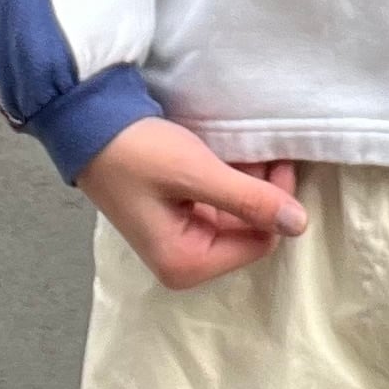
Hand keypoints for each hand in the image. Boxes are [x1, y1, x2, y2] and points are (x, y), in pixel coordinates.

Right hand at [76, 118, 306, 290]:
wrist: (88, 124)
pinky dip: (228, 178)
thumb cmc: (138, 152)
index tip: (276, 158)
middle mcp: (184, 261)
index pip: (260, 242)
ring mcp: (178, 239)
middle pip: (249, 230)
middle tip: (262, 147)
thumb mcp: (196, 173)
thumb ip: (249, 199)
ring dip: (246, 180)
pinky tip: (228, 152)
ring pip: (236, 213)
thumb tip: (300, 225)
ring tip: (244, 145)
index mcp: (187, 265)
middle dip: (260, 189)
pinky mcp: (175, 215)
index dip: (274, 202)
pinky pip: (218, 203)